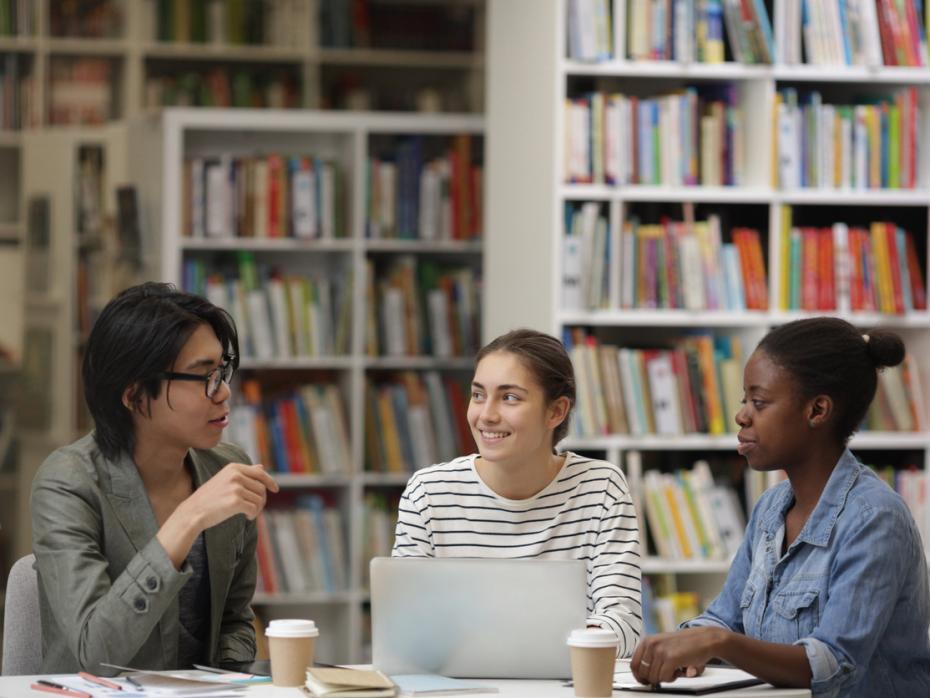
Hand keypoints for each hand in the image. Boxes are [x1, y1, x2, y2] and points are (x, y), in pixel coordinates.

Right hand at [157, 462, 278, 568]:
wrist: (193, 512)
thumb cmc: (209, 498)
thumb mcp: (225, 480)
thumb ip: (244, 473)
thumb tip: (261, 466)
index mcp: (233, 468)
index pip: (259, 472)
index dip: (270, 481)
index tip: (275, 489)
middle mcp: (235, 475)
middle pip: (261, 488)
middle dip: (261, 500)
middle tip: (254, 509)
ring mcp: (235, 488)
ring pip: (259, 499)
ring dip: (257, 509)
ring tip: (248, 513)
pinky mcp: (235, 501)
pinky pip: (254, 509)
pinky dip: (253, 515)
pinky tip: (247, 517)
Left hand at [631, 627, 723, 685]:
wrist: (704, 639)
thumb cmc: (685, 644)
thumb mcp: (662, 646)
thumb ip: (651, 657)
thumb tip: (641, 676)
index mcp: (647, 641)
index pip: (634, 664)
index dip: (639, 676)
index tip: (645, 681)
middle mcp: (651, 644)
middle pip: (643, 673)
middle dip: (653, 678)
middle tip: (665, 675)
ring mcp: (660, 651)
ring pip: (654, 677)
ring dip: (664, 678)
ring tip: (674, 670)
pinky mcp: (671, 658)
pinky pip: (665, 678)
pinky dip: (672, 679)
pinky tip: (678, 671)